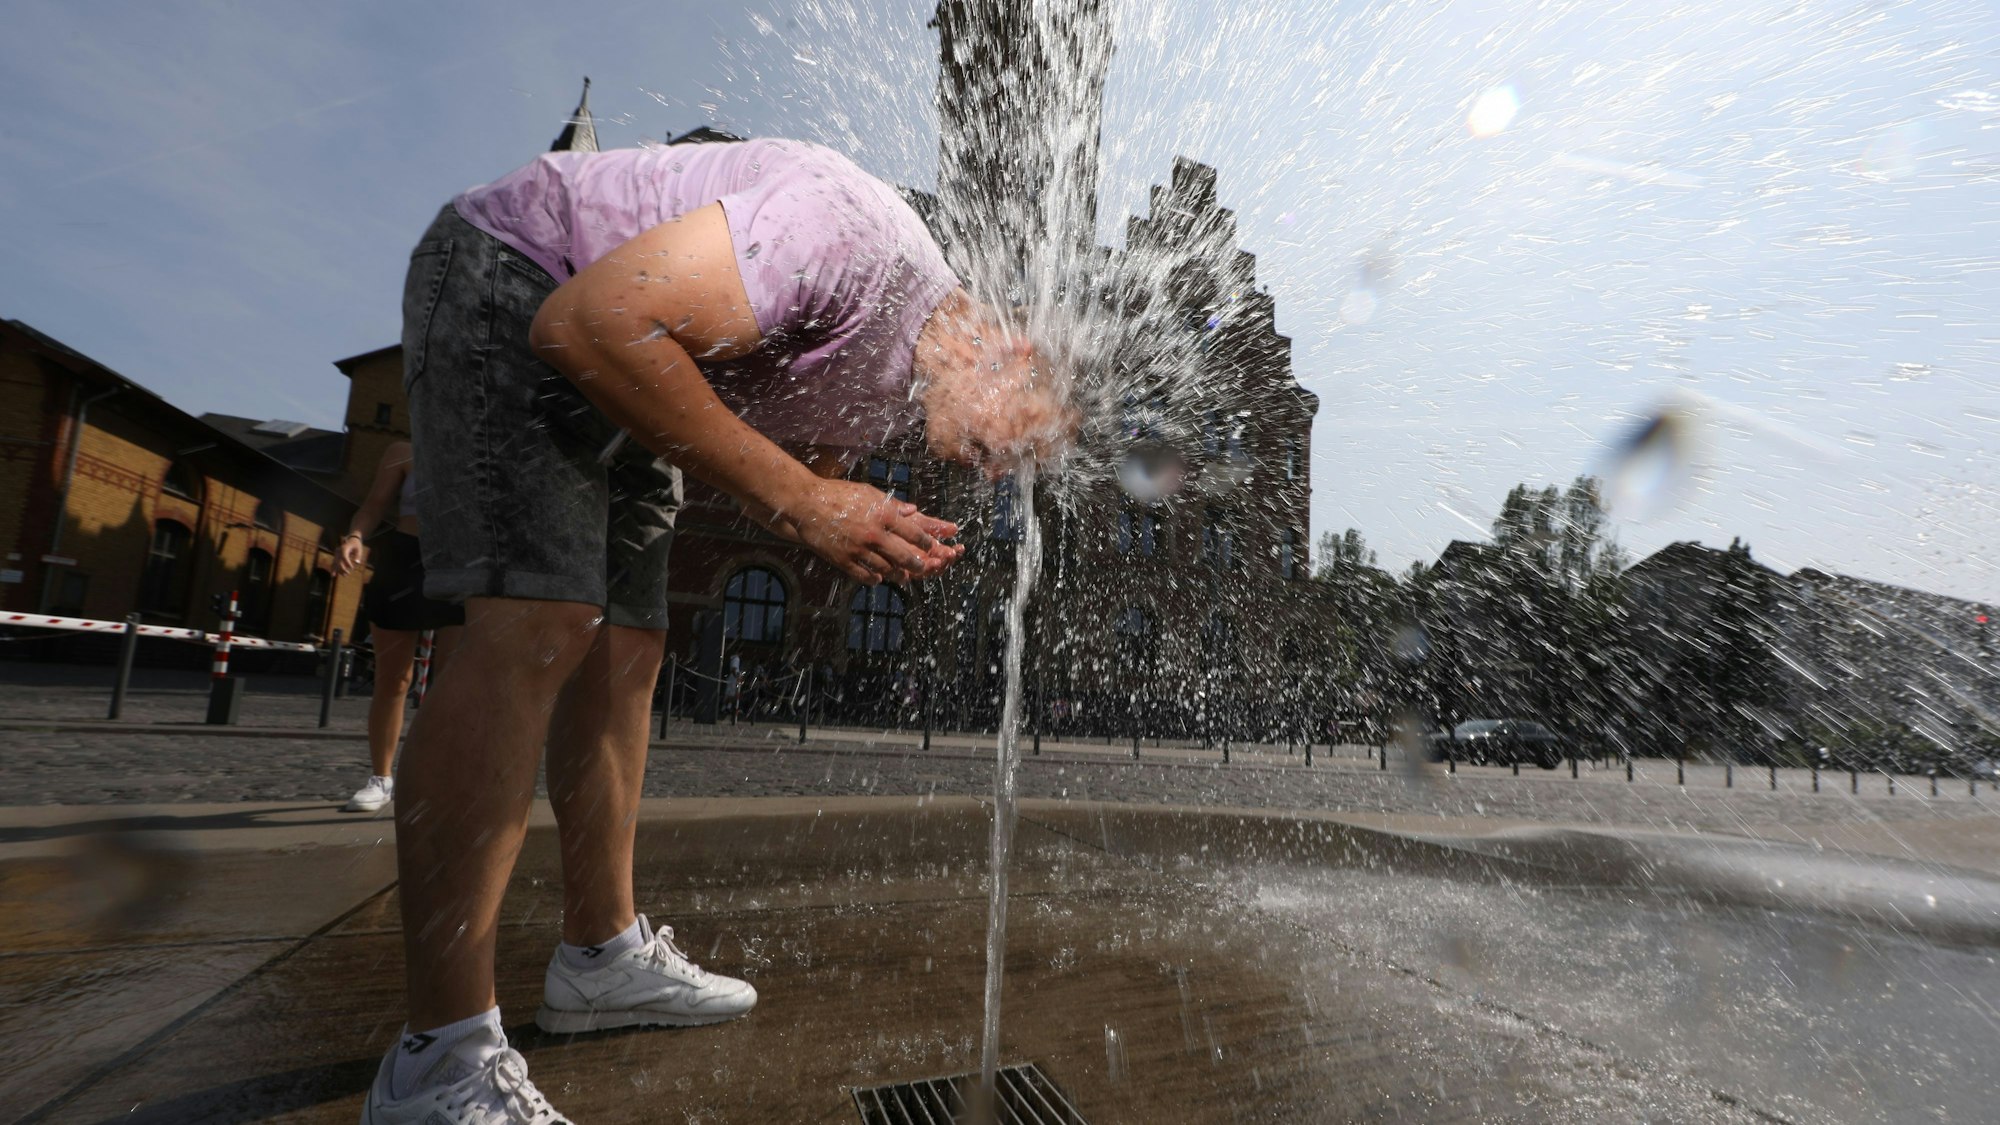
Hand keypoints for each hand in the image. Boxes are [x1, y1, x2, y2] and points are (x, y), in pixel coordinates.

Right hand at [332, 534, 365, 576]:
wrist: (351, 539)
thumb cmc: (356, 544)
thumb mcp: (359, 549)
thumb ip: (358, 556)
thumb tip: (357, 563)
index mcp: (344, 548)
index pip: (344, 557)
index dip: (347, 563)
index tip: (352, 568)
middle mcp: (338, 551)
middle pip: (338, 561)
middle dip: (342, 568)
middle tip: (348, 574)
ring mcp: (336, 553)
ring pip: (335, 563)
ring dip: (338, 570)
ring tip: (344, 575)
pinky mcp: (336, 556)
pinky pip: (334, 563)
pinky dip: (333, 569)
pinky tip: (333, 575)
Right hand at [786, 479, 961, 583]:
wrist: (807, 502)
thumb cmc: (840, 494)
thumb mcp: (870, 493)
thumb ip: (893, 505)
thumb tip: (913, 511)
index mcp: (883, 515)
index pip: (914, 533)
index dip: (927, 543)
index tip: (934, 547)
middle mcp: (874, 534)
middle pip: (904, 556)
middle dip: (917, 564)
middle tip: (923, 568)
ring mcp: (858, 549)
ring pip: (885, 569)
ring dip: (897, 575)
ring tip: (903, 577)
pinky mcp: (843, 560)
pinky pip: (864, 576)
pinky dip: (874, 579)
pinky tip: (879, 579)